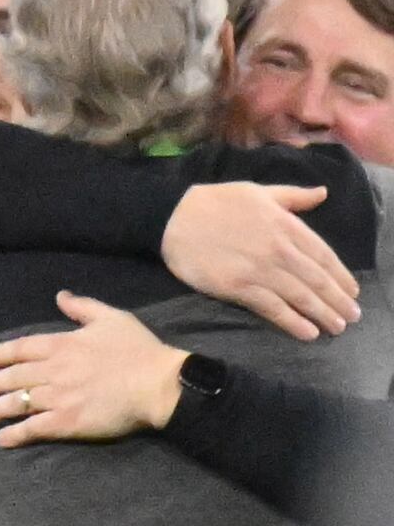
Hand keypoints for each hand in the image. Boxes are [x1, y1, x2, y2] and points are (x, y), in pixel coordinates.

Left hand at [0, 293, 185, 447]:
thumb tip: (60, 296)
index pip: (20, 348)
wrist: (160, 384)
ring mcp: (58, 397)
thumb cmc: (140, 350)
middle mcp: (54, 370)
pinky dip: (14, 434)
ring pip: (16, 403)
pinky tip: (1, 439)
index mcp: (63, 345)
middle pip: (13, 377)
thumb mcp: (113, 318)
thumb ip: (83, 307)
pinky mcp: (66, 422)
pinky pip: (32, 428)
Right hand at [163, 181, 357, 339]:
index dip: (341, 275)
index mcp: (287, 225)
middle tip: (351, 317)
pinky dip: (292, 321)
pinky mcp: (238, 288)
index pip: (324, 255)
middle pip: (316, 279)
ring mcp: (259, 270)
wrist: (173, 218)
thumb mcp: (259, 192)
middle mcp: (279, 250)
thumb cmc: (216, 202)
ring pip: (300, 296)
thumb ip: (293, 196)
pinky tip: (308, 332)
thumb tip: (323, 193)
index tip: (352, 291)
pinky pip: (272, 308)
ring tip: (336, 327)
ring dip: (322, 314)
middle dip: (337, 300)